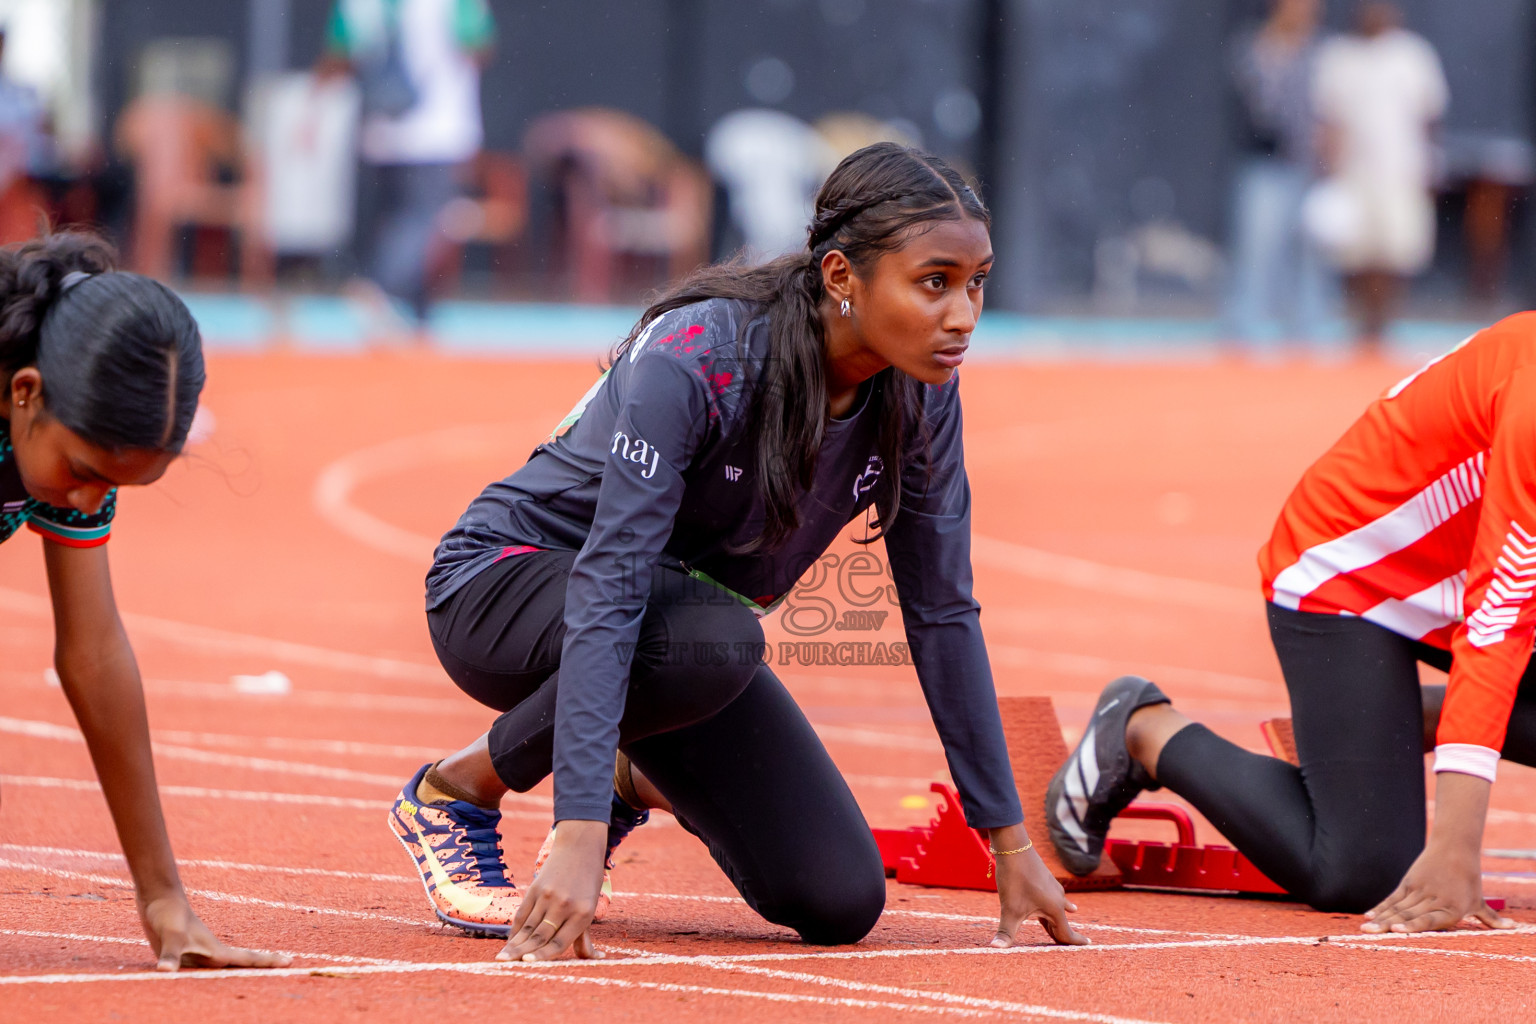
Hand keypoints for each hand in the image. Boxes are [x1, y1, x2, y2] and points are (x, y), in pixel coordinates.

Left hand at [140, 894, 291, 970]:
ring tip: (261, 973)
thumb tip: (164, 972)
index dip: (269, 961)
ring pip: (227, 967)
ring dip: (244, 970)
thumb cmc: (168, 916)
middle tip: (288, 964)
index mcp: (216, 951)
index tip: (291, 961)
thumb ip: (170, 956)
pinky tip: (214, 977)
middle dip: (264, 965)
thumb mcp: (170, 937)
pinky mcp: (188, 954)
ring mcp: (201, 954)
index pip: (248, 959)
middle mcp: (213, 954)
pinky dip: (217, 974)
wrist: (160, 899)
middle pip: (243, 962)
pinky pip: (208, 970)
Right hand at [498, 819, 607, 961]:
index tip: (526, 963)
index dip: (541, 955)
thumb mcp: (591, 907)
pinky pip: (523, 912)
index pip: (559, 942)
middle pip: (540, 935)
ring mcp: (548, 896)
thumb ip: (585, 936)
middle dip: (521, 952)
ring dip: (514, 943)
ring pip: (529, 926)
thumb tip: (597, 959)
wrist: (579, 847)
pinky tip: (509, 940)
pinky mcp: (535, 888)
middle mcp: (564, 906)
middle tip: (505, 964)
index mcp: (582, 914)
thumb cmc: (588, 881)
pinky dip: (515, 928)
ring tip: (502, 957)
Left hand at [987, 825, 1088, 946]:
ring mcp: (1052, 887)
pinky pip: (1054, 896)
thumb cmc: (1015, 879)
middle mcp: (1057, 898)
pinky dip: (1058, 903)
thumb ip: (1006, 931)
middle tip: (1077, 942)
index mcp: (1054, 909)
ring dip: (1061, 915)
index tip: (1089, 945)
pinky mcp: (1044, 878)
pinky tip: (1063, 899)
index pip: (1066, 932)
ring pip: (1058, 907)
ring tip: (1074, 914)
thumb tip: (994, 948)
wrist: (1013, 847)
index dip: (1075, 941)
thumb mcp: (1009, 909)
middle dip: (1065, 933)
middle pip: (1061, 921)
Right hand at [1362, 770, 1512, 934]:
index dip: (1412, 925)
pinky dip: (1381, 907)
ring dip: (1379, 918)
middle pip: (1406, 915)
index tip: (1397, 929)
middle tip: (1369, 933)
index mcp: (1451, 909)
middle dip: (1387, 925)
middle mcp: (1433, 901)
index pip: (1428, 920)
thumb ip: (1491, 919)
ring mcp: (1418, 891)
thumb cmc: (1469, 879)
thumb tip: (1514, 928)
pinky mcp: (1409, 883)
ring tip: (1365, 928)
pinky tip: (1369, 915)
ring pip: (1396, 908)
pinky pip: (1393, 898)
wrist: (1455, 848)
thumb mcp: (1479, 901)